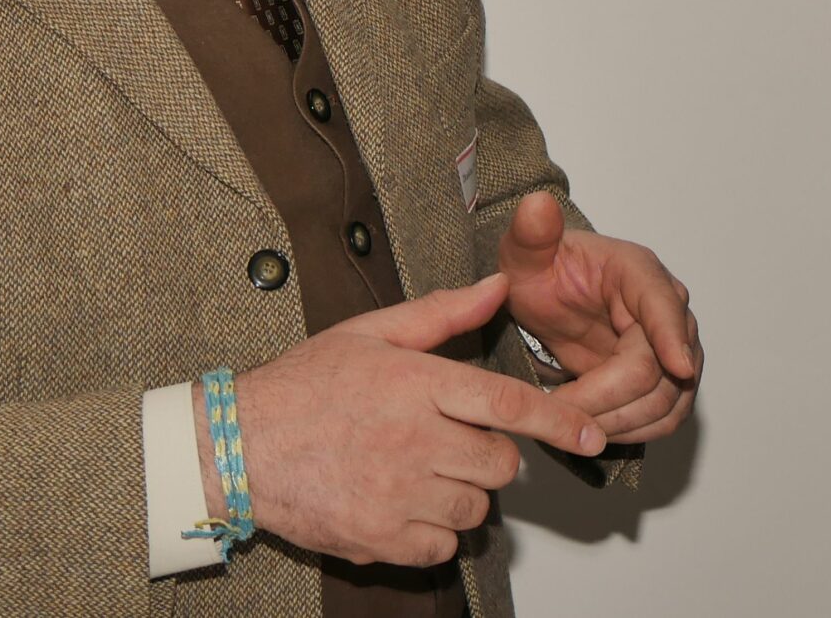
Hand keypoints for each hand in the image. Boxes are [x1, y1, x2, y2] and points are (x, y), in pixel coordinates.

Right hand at [224, 273, 607, 566]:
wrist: (238, 447)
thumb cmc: (305, 386)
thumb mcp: (372, 332)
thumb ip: (443, 313)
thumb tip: (499, 286)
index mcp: (416, 384)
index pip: (507, 404)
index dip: (557, 421)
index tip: (591, 435)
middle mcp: (412, 441)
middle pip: (500, 464)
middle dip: (492, 454)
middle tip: (453, 439)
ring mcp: (396, 496)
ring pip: (476, 507)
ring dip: (463, 492)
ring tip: (421, 468)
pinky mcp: (380, 539)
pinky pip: (442, 545)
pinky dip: (434, 529)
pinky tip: (403, 501)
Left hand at [496, 191, 700, 443]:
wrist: (547, 296)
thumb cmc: (540, 272)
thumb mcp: (524, 252)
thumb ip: (531, 232)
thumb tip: (537, 205)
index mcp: (638, 272)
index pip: (665, 306)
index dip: (673, 338)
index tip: (679, 369)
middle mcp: (666, 310)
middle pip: (661, 369)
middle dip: (611, 399)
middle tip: (561, 412)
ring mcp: (671, 349)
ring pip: (667, 401)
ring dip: (619, 422)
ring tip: (569, 423)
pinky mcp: (666, 381)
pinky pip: (665, 418)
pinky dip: (632, 432)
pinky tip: (593, 429)